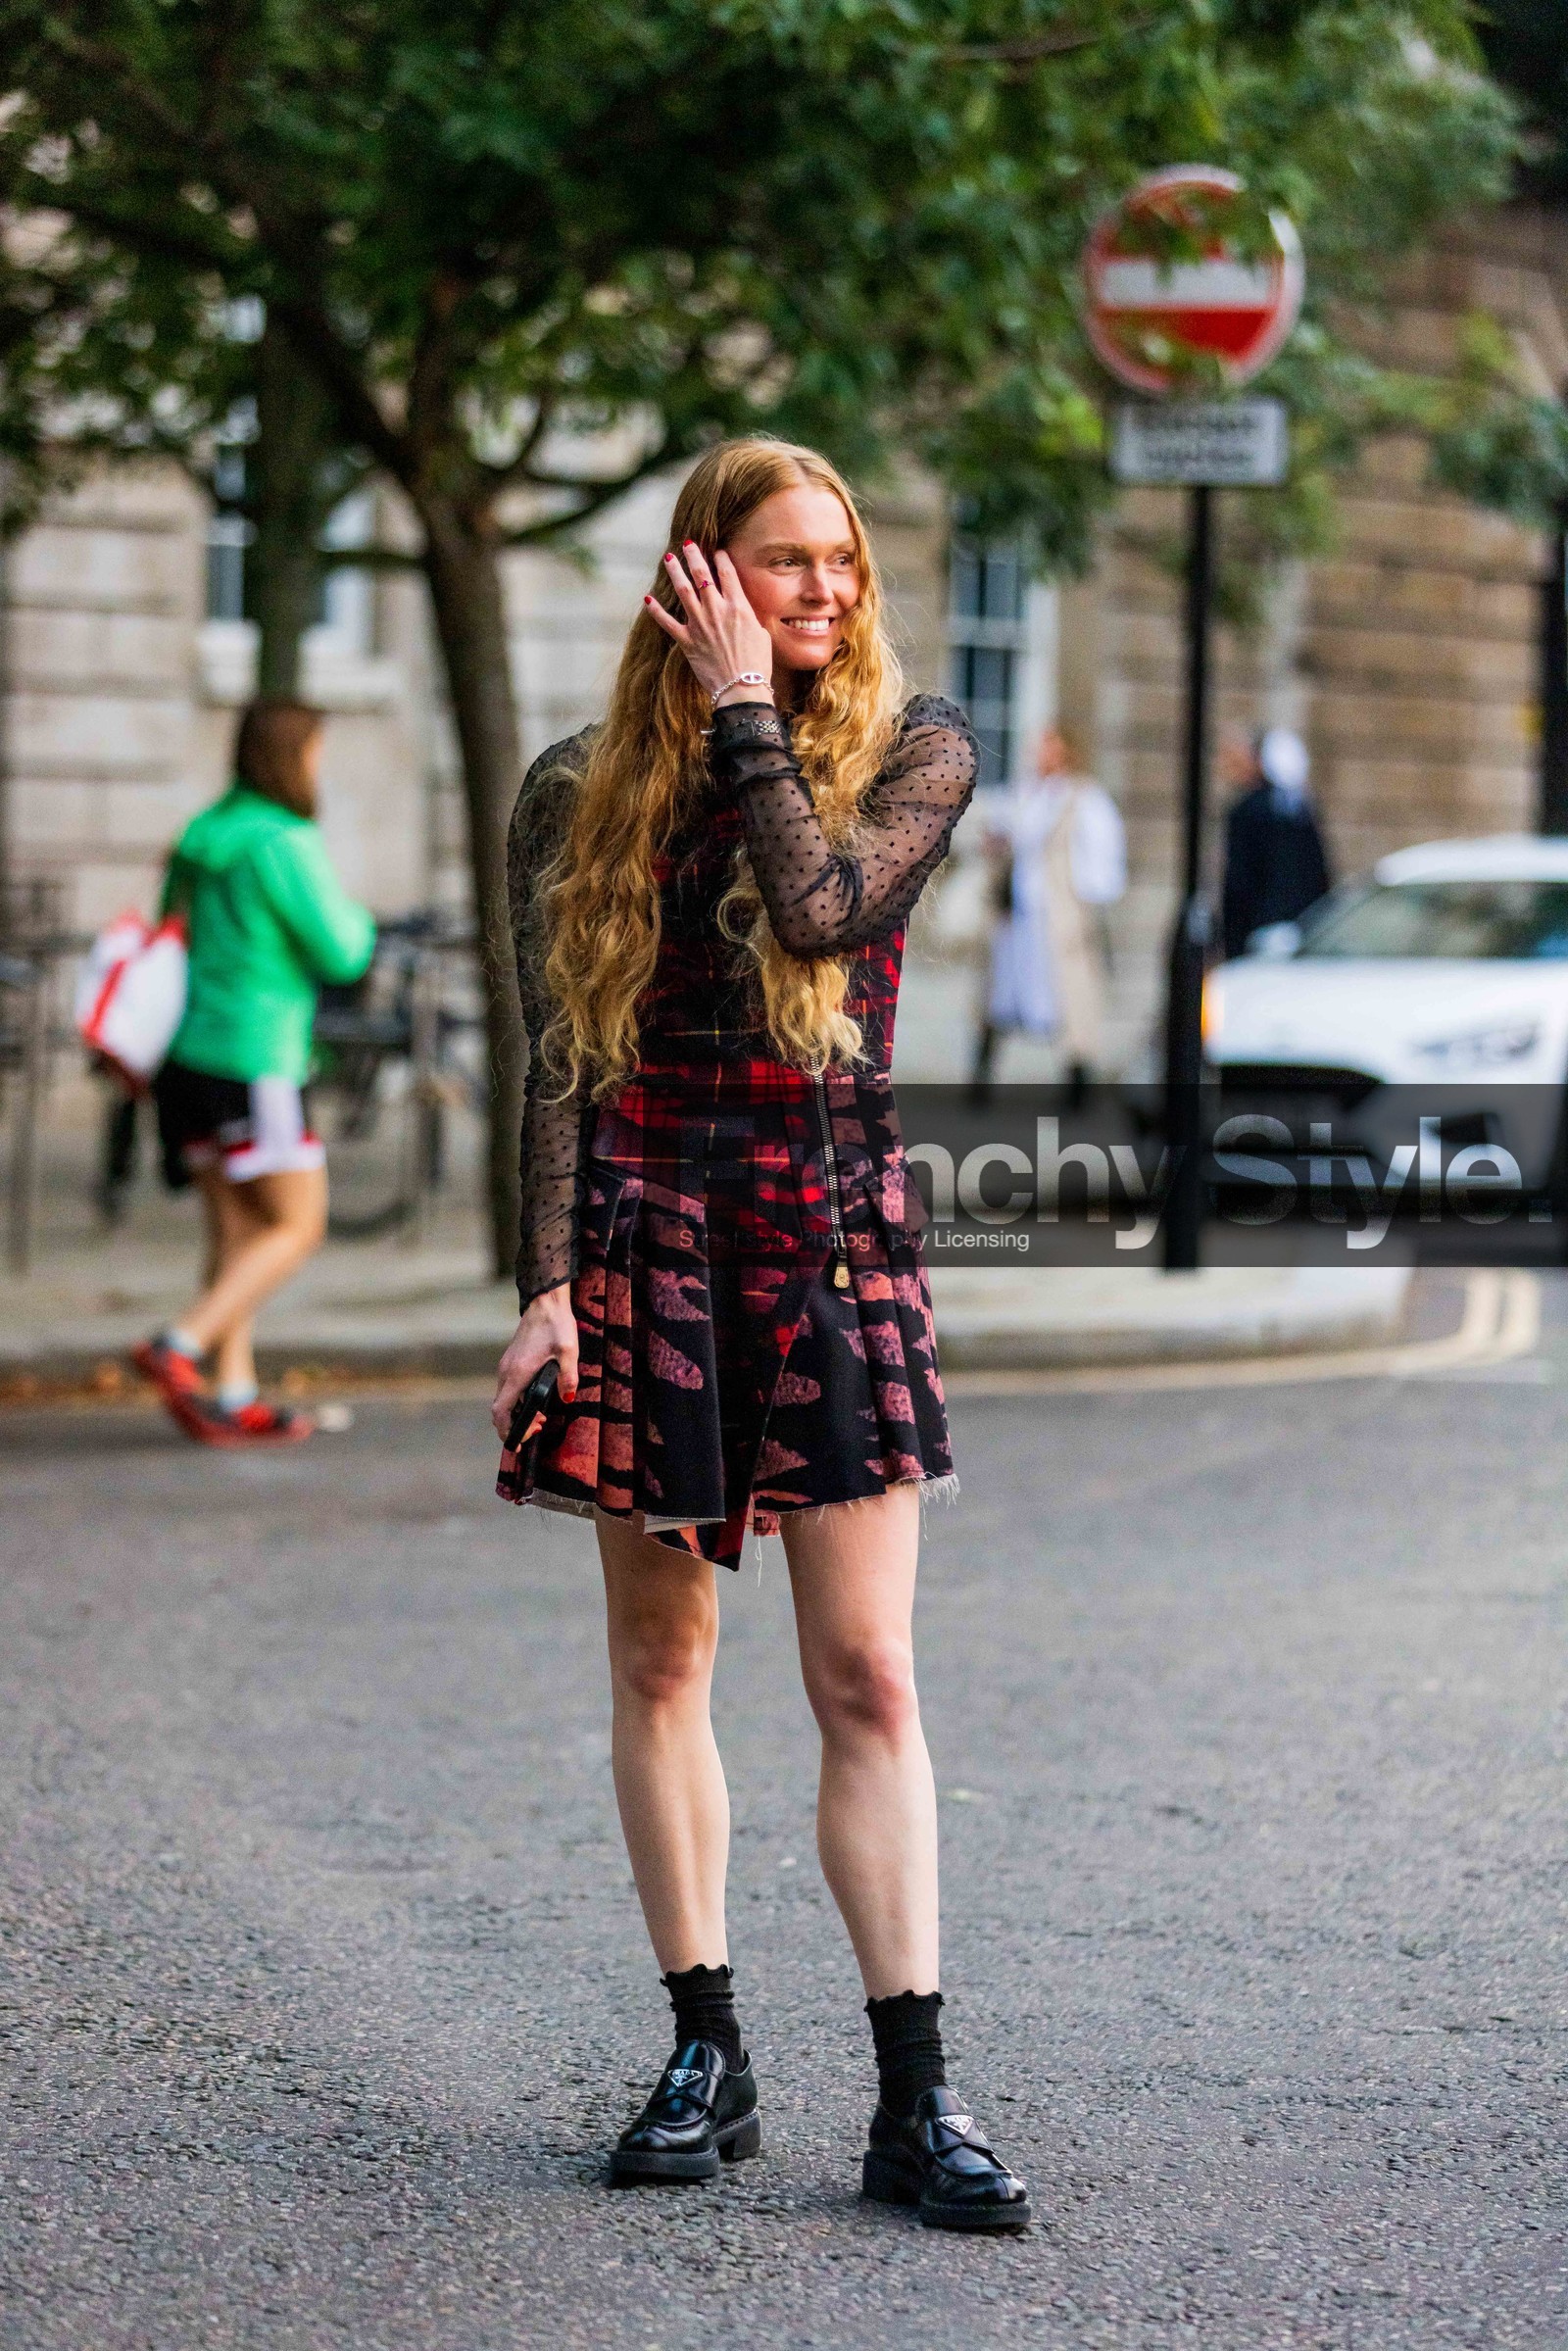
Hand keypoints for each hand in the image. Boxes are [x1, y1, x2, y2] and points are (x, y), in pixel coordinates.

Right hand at [491, 1284, 578, 1442]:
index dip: (507, 1431)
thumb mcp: (569, 1351)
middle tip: (537, 1430)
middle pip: (500, 1409)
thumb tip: (567, 1398)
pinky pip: (507, 1389)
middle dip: (515, 1426)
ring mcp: (506, 1367)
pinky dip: (516, 1401)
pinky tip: (534, 1401)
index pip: (501, 1411)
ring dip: (516, 1414)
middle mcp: (506, 1372)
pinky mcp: (510, 1362)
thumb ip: (568, 1377)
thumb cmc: (556, 1325)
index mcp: (517, 1374)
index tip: (517, 1443)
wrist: (545, 1302)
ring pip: (503, 1400)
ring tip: (540, 1419)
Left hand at [644, 541, 772, 701]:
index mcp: (738, 607)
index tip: (716, 550)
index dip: (720, 558)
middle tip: (687, 544)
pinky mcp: (687, 641)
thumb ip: (749, 618)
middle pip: (702, 575)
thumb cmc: (757, 665)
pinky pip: (667, 623)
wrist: (742, 688)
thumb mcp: (761, 635)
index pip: (727, 573)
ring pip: (682, 591)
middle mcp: (716, 610)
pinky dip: (656, 611)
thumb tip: (744, 613)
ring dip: (674, 572)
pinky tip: (648, 599)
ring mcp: (699, 624)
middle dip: (694, 556)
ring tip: (668, 559)